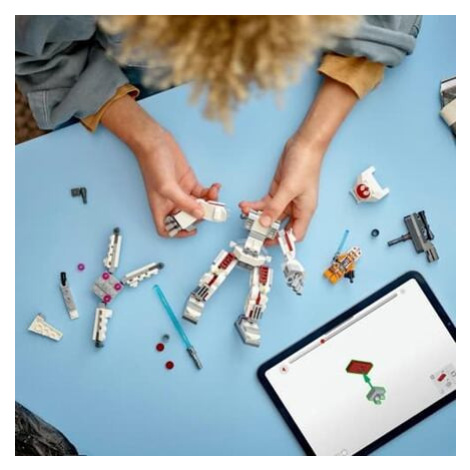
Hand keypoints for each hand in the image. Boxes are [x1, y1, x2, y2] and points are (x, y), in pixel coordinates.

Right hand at [101, 96, 219, 236]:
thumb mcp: (167, 187)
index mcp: (160, 207)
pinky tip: (214, 187)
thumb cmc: (152, 163)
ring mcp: (181, 192)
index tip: (192, 230)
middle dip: (200, 215)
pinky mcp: (189, 182)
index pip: (167, 229)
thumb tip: (199, 215)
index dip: (178, 233)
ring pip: (198, 206)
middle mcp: (171, 202)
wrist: (155, 141)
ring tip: (214, 196)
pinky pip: (203, 193)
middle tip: (211, 210)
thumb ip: (184, 203)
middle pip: (187, 217)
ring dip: (208, 204)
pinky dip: (210, 193)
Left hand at [240, 76, 357, 243]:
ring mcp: (286, 200)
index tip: (268, 243)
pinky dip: (256, 206)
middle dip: (266, 230)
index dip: (283, 242)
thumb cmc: (305, 165)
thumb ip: (275, 208)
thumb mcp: (289, 189)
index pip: (295, 235)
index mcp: (305, 211)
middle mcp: (296, 208)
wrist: (304, 144)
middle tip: (251, 234)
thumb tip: (265, 223)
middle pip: (280, 226)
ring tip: (245, 215)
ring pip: (270, 215)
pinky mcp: (277, 191)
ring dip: (257, 216)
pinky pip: (265, 204)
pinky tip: (246, 205)